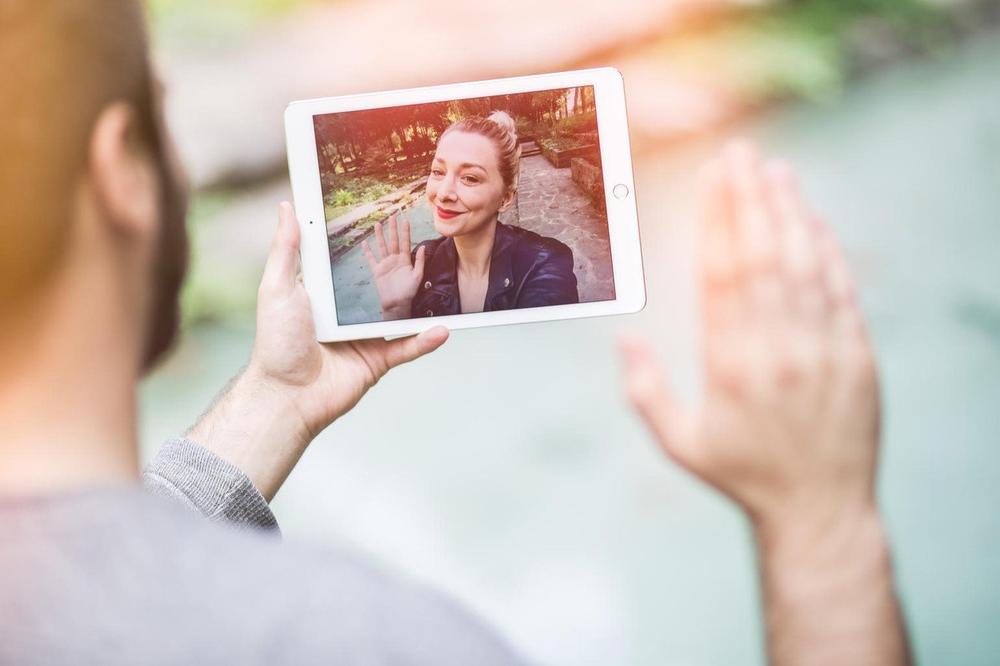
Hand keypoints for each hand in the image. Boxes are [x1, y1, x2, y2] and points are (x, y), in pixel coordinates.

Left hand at [188, 202, 447, 500]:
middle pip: (380, 287)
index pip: (347, 263)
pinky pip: (406, 347)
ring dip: (421, 302)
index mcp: (324, 294)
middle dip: (401, 268)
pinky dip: (425, 340)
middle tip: (423, 240)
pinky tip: (444, 328)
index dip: (361, 241)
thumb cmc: (276, 343)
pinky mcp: (376, 361)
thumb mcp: (277, 288)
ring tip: (444, 282)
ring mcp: (363, 337)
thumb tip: (288, 207)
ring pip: (400, 315)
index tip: (381, 215)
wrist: (287, 396)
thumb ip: (287, 250)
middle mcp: (346, 313)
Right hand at [362, 215, 425, 319]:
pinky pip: (371, 259)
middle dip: (393, 229)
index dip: (405, 231)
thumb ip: (420, 261)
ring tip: (378, 224)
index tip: (405, 220)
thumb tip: (423, 247)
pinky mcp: (377, 271)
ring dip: (380, 236)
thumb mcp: (418, 276)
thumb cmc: (409, 292)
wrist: (397, 304)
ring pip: (382, 247)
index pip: (406, 242)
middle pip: (393, 241)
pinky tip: (365, 243)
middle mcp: (395, 260)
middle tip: (392, 216)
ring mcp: (385, 264)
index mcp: (406, 260)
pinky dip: (367, 251)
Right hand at [620, 142, 908, 664]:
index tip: (710, 180)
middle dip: (749, 199)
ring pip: (803, 265)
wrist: (820, 508)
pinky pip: (840, 290)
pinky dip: (826, 249)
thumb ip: (646, 390)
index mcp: (730, 367)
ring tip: (773, 170)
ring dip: (788, 212)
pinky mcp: (857, 354)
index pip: (720, 276)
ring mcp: (823, 350)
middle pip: (761, 257)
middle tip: (739, 153)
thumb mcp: (680, 442)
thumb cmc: (742, 474)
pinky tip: (811, 219)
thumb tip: (623, 337)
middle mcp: (778, 350)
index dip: (715, 221)